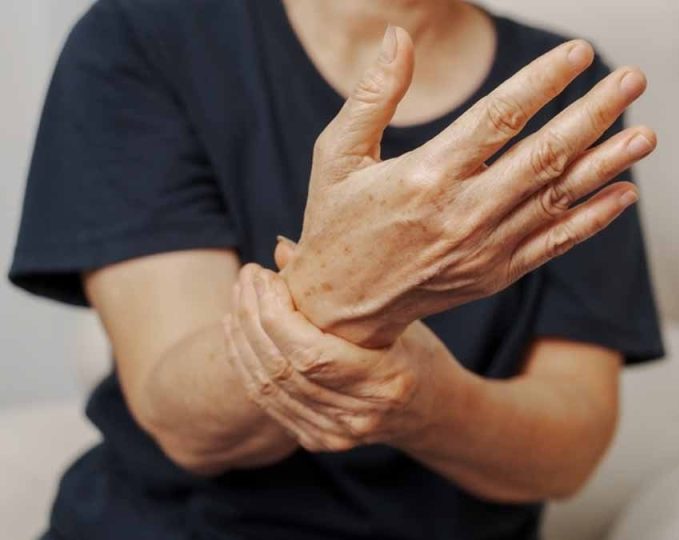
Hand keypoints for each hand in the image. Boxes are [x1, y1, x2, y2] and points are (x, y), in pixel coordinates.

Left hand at [224, 264, 458, 450]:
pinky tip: (239, 332)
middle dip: (253, 317)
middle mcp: (359, 416)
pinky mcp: (317, 439)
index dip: (275, 313)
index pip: (310, 353)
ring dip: (243, 338)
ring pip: (267, 387)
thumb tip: (282, 249)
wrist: (431, 411)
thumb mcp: (395, 316)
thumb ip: (341, 287)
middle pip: (283, 368)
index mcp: (386, 382)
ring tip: (238, 297)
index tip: (264, 275)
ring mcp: (336, 434)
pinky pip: (267, 402)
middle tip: (246, 277)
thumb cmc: (419, 352)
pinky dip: (246, 364)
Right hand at [282, 26, 655, 347]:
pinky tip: (625, 192)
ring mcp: (487, 247)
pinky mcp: (498, 272)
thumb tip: (398, 37)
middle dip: (595, 113)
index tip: (579, 53)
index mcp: (426, 176)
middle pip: (545, 154)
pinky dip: (594, 219)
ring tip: (646, 133)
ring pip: (560, 197)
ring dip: (608, 163)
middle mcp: (465, 213)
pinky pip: (557, 243)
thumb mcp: (337, 154)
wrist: (341, 310)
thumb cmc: (337, 223)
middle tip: (632, 79)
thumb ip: (372, 95)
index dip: (544, 81)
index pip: (499, 117)